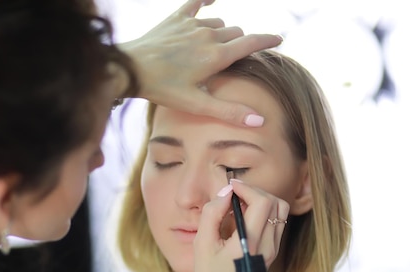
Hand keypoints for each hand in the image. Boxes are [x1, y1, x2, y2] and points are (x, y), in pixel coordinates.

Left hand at [118, 0, 282, 126]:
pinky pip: (196, 2)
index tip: (279, 39)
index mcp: (217, 56)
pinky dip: (206, 0)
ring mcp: (192, 24)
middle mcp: (208, 35)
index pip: (251, 43)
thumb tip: (259, 121)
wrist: (130, 68)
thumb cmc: (162, 89)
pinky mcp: (176, 18)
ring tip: (213, 48)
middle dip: (240, 43)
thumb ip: (229, 112)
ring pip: (219, 23)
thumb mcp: (196, 104)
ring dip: (221, 33)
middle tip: (234, 58)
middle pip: (236, 33)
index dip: (268, 40)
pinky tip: (211, 0)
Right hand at [186, 179, 288, 271]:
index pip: (262, 202)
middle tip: (235, 194)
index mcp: (250, 242)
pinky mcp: (272, 255)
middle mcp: (267, 246)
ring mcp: (272, 251)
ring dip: (262, 202)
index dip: (247, 188)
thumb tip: (225, 192)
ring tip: (240, 205)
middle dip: (255, 192)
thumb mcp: (202, 245)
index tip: (230, 187)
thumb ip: (212, 214)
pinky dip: (263, 215)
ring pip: (280, 213)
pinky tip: (244, 220)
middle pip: (276, 204)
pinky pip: (275, 225)